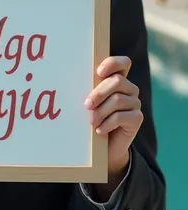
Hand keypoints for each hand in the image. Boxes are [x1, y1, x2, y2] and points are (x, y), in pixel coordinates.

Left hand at [85, 56, 142, 179]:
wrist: (103, 146)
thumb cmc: (92, 118)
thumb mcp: (90, 102)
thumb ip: (88, 89)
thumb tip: (71, 79)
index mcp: (117, 79)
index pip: (123, 63)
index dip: (113, 63)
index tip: (99, 72)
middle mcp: (129, 88)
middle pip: (117, 81)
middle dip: (99, 92)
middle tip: (86, 105)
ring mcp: (135, 103)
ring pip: (118, 100)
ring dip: (101, 111)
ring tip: (90, 121)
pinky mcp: (137, 118)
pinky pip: (121, 116)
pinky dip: (107, 123)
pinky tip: (99, 130)